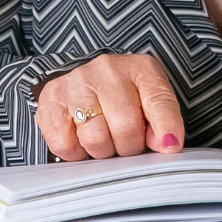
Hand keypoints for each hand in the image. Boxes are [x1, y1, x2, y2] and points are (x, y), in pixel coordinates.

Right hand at [34, 54, 184, 161]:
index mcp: (141, 69)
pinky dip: (74, 152)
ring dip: (101, 151)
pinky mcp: (51, 98)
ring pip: (95, 139)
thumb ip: (162, 122)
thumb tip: (166, 144)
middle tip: (124, 141)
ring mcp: (77, 81)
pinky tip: (81, 138)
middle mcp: (108, 69)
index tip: (170, 146)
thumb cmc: (124, 97)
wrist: (87, 82)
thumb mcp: (151, 101)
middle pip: (125, 127)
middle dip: (128, 146)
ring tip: (103, 138)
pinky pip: (64, 144)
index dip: (167, 128)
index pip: (159, 101)